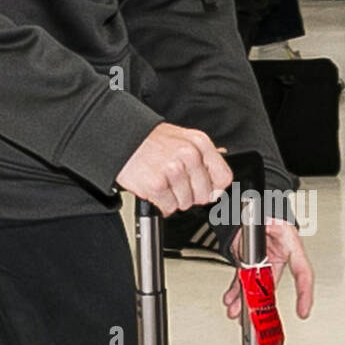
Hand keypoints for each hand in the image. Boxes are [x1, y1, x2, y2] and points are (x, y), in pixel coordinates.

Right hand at [116, 122, 231, 215]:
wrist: (120, 138)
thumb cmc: (149, 140)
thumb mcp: (182, 138)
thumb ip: (203, 157)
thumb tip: (218, 178)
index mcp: (199, 143)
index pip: (224, 178)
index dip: (213, 187)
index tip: (204, 188)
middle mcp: (189, 155)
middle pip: (205, 195)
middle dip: (191, 194)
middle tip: (176, 184)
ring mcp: (173, 170)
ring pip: (186, 203)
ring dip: (173, 198)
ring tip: (163, 183)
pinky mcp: (157, 184)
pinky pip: (169, 207)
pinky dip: (161, 203)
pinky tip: (155, 190)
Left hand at [222, 217, 314, 321]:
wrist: (250, 200)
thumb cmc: (264, 207)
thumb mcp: (263, 221)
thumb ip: (256, 240)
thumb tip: (248, 260)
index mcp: (290, 244)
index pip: (303, 272)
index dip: (304, 293)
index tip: (303, 310)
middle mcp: (278, 255)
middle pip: (272, 285)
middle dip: (261, 303)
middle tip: (256, 318)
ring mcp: (263, 259)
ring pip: (255, 284)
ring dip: (244, 299)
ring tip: (236, 311)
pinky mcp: (249, 259)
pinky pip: (244, 277)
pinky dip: (236, 289)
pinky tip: (231, 299)